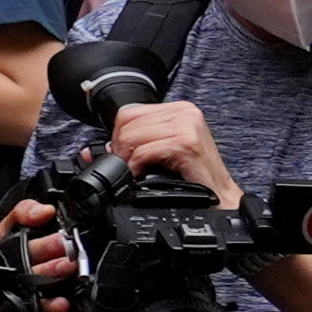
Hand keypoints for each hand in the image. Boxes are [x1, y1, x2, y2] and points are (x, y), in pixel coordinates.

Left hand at [102, 96, 241, 222]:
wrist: (220, 201)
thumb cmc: (194, 180)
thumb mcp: (163, 154)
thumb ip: (134, 145)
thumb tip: (90, 152)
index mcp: (178, 110)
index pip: (129, 113)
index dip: (118, 137)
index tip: (124, 157)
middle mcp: (185, 112)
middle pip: (127, 123)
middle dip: (120, 149)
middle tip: (129, 169)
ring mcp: (187, 126)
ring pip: (132, 137)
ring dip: (128, 160)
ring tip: (138, 174)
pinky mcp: (185, 143)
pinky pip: (144, 151)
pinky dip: (137, 167)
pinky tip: (144, 177)